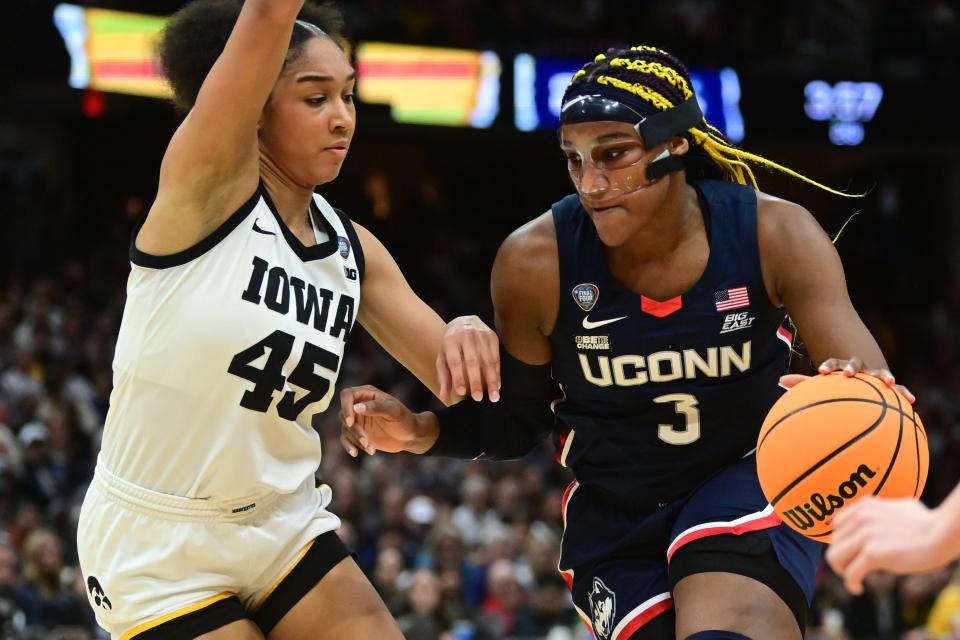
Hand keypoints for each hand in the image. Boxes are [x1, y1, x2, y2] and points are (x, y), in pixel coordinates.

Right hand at [338, 385, 434, 456]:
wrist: (410, 436)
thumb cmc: (405, 420)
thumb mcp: (394, 411)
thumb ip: (376, 407)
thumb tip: (356, 407)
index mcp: (368, 394)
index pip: (347, 395)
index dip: (345, 407)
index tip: (351, 423)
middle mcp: (359, 405)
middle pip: (344, 414)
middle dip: (353, 429)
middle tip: (366, 440)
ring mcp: (358, 419)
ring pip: (346, 428)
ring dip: (355, 439)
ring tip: (370, 448)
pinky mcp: (358, 432)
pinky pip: (345, 438)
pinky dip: (349, 446)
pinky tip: (355, 453)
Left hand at [436, 315, 499, 402]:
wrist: (463, 322)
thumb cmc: (451, 345)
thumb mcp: (443, 358)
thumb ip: (443, 377)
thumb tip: (443, 396)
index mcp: (451, 340)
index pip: (455, 361)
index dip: (458, 377)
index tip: (462, 392)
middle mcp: (466, 336)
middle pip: (472, 361)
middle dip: (476, 380)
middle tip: (478, 398)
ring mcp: (481, 335)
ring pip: (487, 360)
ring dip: (491, 380)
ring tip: (493, 396)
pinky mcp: (492, 336)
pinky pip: (496, 357)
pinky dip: (497, 372)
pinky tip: (497, 385)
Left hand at [779, 355, 914, 403]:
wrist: (859, 383)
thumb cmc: (837, 386)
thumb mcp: (820, 385)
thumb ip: (802, 383)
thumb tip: (780, 380)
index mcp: (840, 368)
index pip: (833, 364)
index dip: (828, 366)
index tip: (821, 372)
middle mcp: (858, 368)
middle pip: (856, 365)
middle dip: (853, 368)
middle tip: (849, 373)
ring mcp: (874, 375)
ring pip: (879, 374)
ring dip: (883, 376)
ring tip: (888, 381)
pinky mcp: (889, 387)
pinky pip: (898, 389)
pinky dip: (903, 392)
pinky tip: (911, 399)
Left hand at [826, 497, 950, 593]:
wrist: (942, 533)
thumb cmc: (928, 522)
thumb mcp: (899, 506)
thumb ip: (882, 511)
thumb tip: (878, 514)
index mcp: (865, 506)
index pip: (837, 524)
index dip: (841, 541)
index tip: (848, 553)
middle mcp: (860, 518)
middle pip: (834, 542)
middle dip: (840, 557)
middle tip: (850, 568)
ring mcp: (865, 535)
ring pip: (835, 557)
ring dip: (841, 571)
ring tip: (852, 578)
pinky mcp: (873, 554)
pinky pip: (851, 573)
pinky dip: (851, 583)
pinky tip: (858, 588)